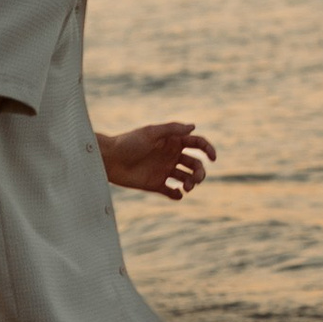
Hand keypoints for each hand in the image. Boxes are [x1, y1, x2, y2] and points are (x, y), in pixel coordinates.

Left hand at [101, 120, 216, 201]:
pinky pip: (172, 192)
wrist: (108, 160)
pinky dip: (178, 195)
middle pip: (195, 164)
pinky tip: (176, 193)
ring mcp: (164, 170)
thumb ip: (172, 129)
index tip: (213, 158)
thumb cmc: (128, 143)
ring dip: (192, 183)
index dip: (208, 149)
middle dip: (200, 172)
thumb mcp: (151, 132)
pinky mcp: (156, 184)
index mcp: (172, 142)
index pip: (197, 144)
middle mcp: (171, 155)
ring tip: (186, 187)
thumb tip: (193, 126)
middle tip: (195, 180)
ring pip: (187, 178)